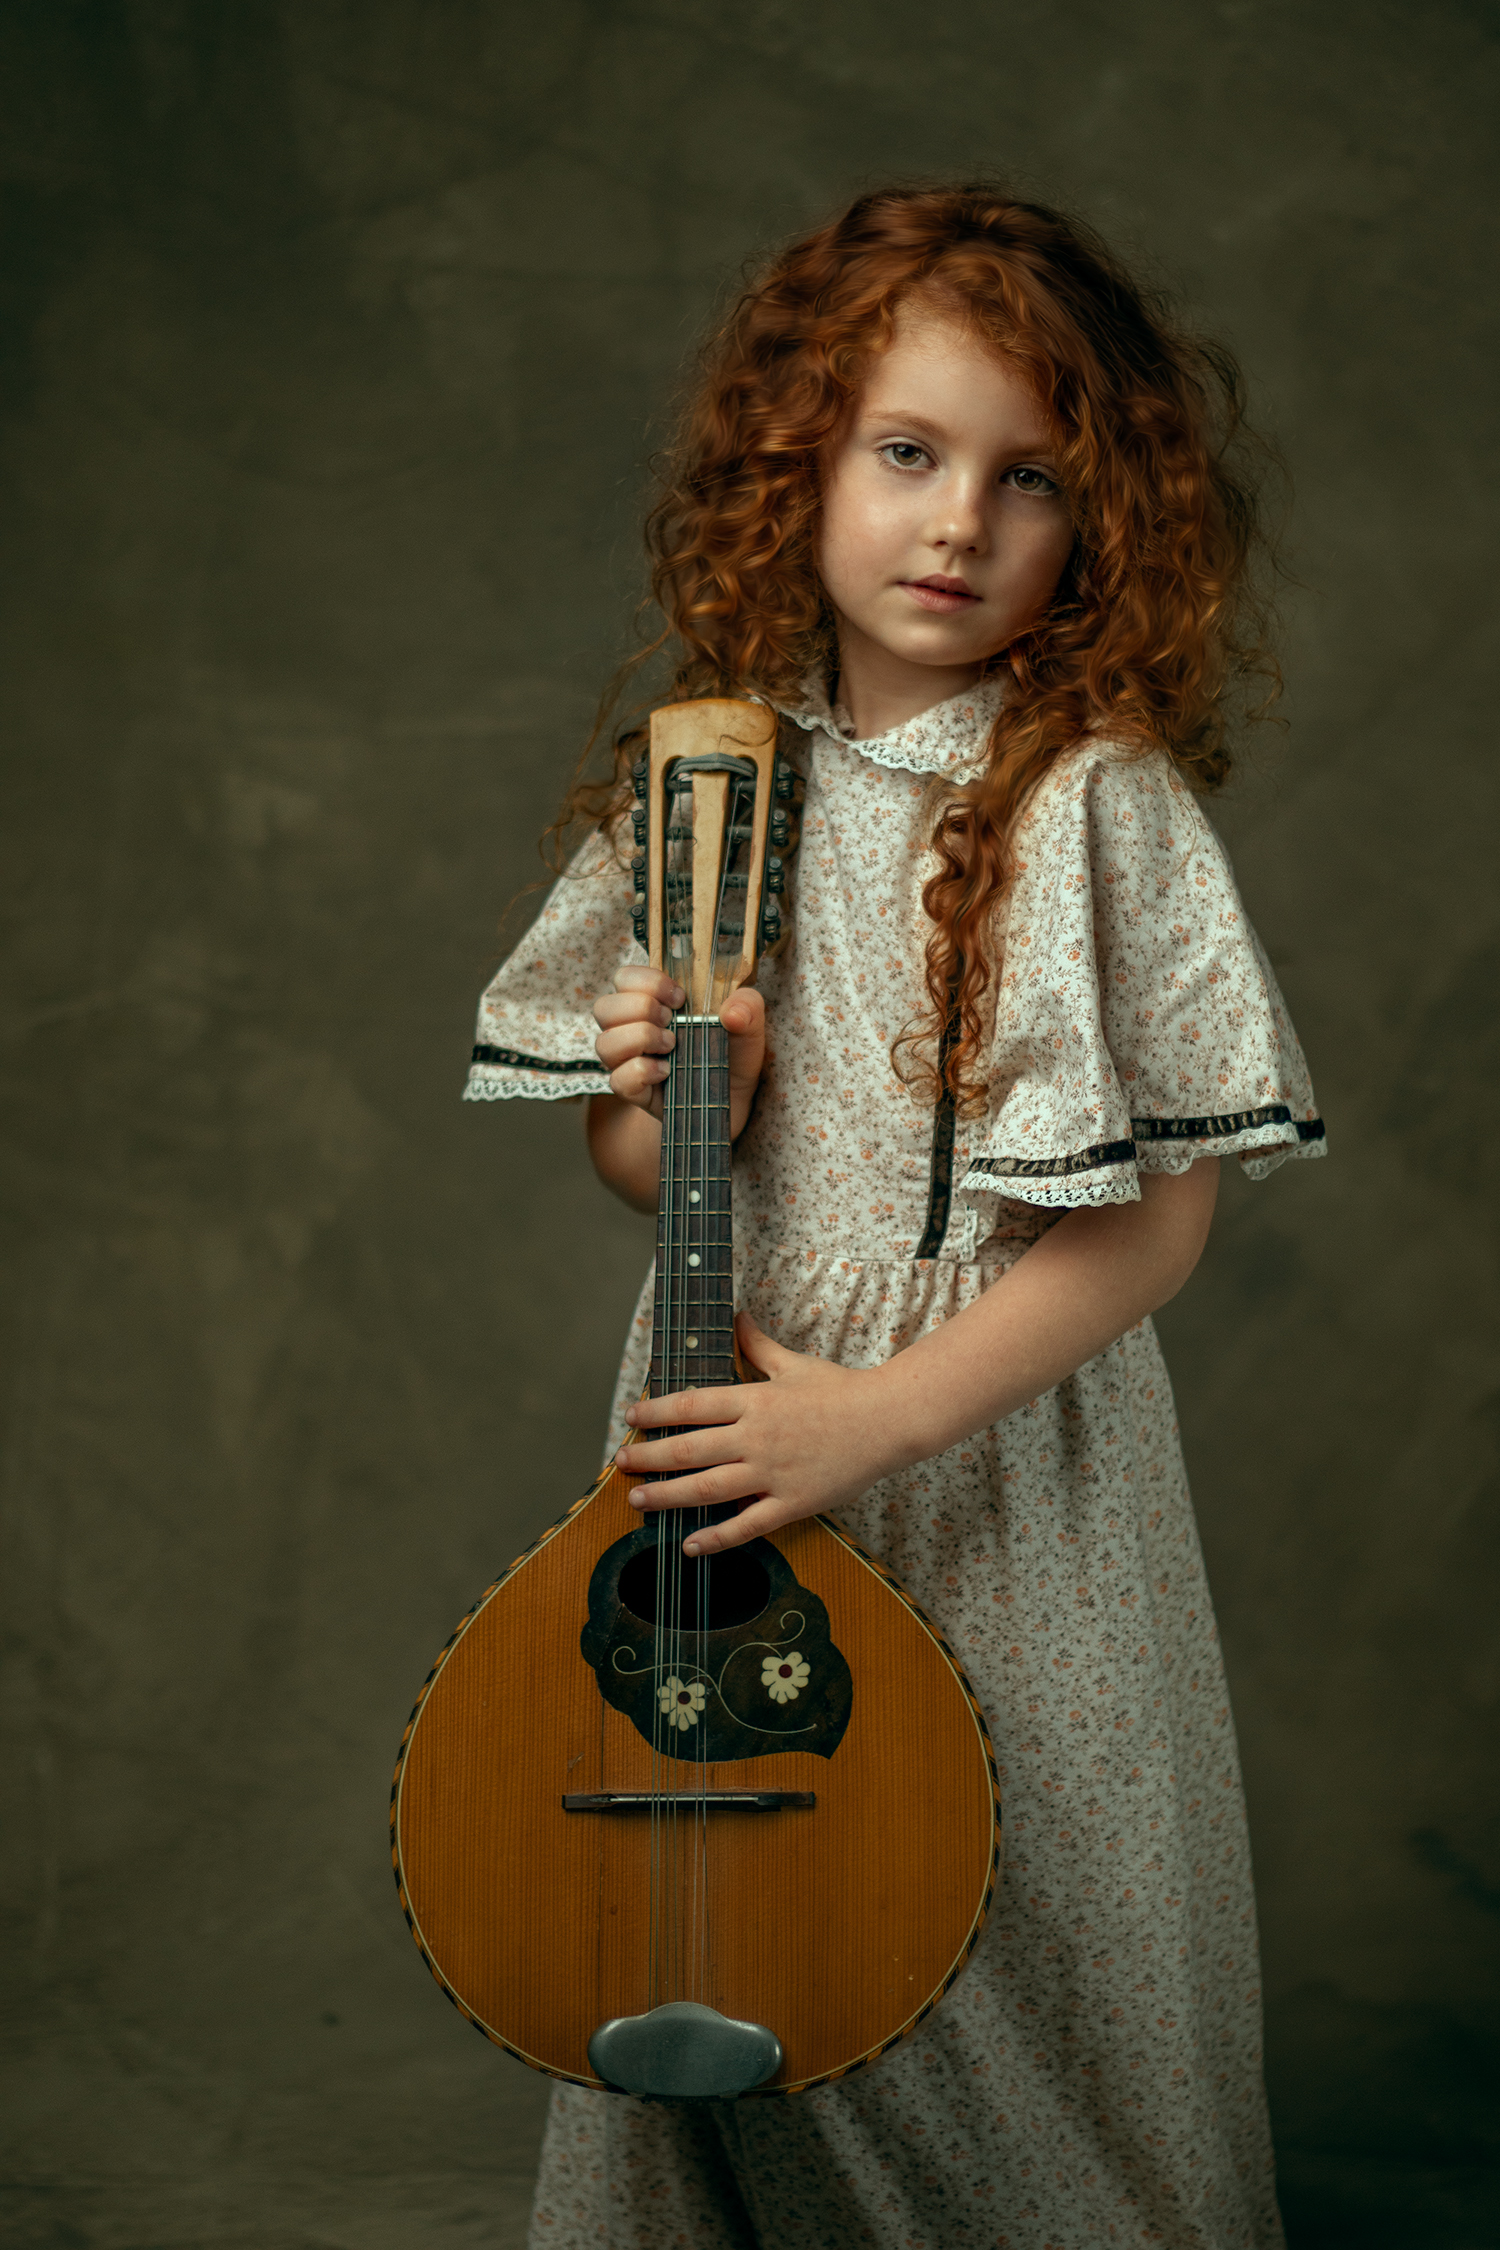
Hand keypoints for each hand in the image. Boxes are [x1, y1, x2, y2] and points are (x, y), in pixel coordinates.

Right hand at [592, 966, 765, 1136]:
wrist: (734, 1097)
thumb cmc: (732, 1052)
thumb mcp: (748, 1024)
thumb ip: (748, 1006)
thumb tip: (733, 1012)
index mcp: (652, 1001)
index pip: (624, 977)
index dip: (648, 982)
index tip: (680, 997)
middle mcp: (631, 1027)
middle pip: (604, 1007)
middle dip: (641, 1009)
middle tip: (672, 1022)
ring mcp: (627, 1060)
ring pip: (604, 1043)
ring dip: (640, 1039)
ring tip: (672, 1046)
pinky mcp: (632, 1090)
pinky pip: (618, 1079)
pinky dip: (643, 1072)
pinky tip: (667, 1072)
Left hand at [616, 1314, 898, 1553]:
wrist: (889, 1419)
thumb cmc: (842, 1389)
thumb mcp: (794, 1362)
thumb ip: (757, 1345)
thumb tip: (737, 1315)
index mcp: (755, 1400)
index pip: (692, 1405)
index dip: (656, 1412)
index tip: (631, 1418)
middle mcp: (756, 1437)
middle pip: (690, 1448)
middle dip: (649, 1456)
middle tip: (620, 1462)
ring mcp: (773, 1473)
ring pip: (708, 1488)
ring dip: (667, 1495)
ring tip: (638, 1499)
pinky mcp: (793, 1502)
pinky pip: (747, 1525)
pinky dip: (716, 1538)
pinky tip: (690, 1545)